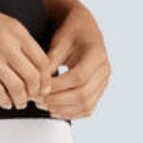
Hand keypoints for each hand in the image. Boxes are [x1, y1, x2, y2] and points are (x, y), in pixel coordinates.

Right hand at [0, 0, 53, 110]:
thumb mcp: (3, 22)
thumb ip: (19, 41)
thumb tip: (36, 64)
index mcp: (16, 31)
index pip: (42, 61)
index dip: (45, 78)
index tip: (43, 86)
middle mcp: (6, 44)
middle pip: (33, 77)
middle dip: (35, 92)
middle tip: (33, 97)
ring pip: (17, 88)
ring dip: (21, 100)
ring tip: (19, 102)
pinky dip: (5, 101)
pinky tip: (5, 102)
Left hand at [33, 3, 111, 119]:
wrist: (85, 29)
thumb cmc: (71, 32)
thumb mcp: (60, 40)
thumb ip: (51, 59)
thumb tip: (38, 81)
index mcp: (97, 54)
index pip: (78, 76)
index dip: (58, 85)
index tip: (40, 88)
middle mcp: (104, 70)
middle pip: (83, 94)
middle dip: (58, 100)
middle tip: (37, 100)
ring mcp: (104, 82)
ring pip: (86, 106)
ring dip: (63, 109)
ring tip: (42, 105)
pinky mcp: (99, 91)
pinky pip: (87, 108)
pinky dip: (71, 113)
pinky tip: (53, 110)